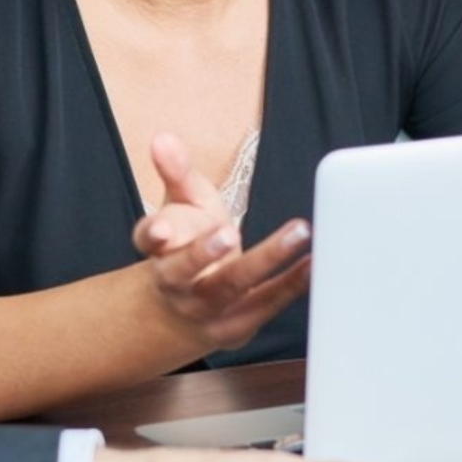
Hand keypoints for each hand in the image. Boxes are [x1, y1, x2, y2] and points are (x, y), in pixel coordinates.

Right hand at [131, 133, 312, 350]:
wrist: (183, 313)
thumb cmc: (186, 247)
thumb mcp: (181, 206)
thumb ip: (177, 173)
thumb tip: (163, 138)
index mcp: (159, 249)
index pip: (148, 238)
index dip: (154, 234)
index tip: (160, 230)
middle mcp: (176, 282)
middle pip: (183, 270)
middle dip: (203, 252)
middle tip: (228, 233)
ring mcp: (206, 308)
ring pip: (231, 286)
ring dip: (265, 260)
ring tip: (297, 232)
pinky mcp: (237, 323)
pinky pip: (265, 303)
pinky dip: (291, 284)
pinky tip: (313, 262)